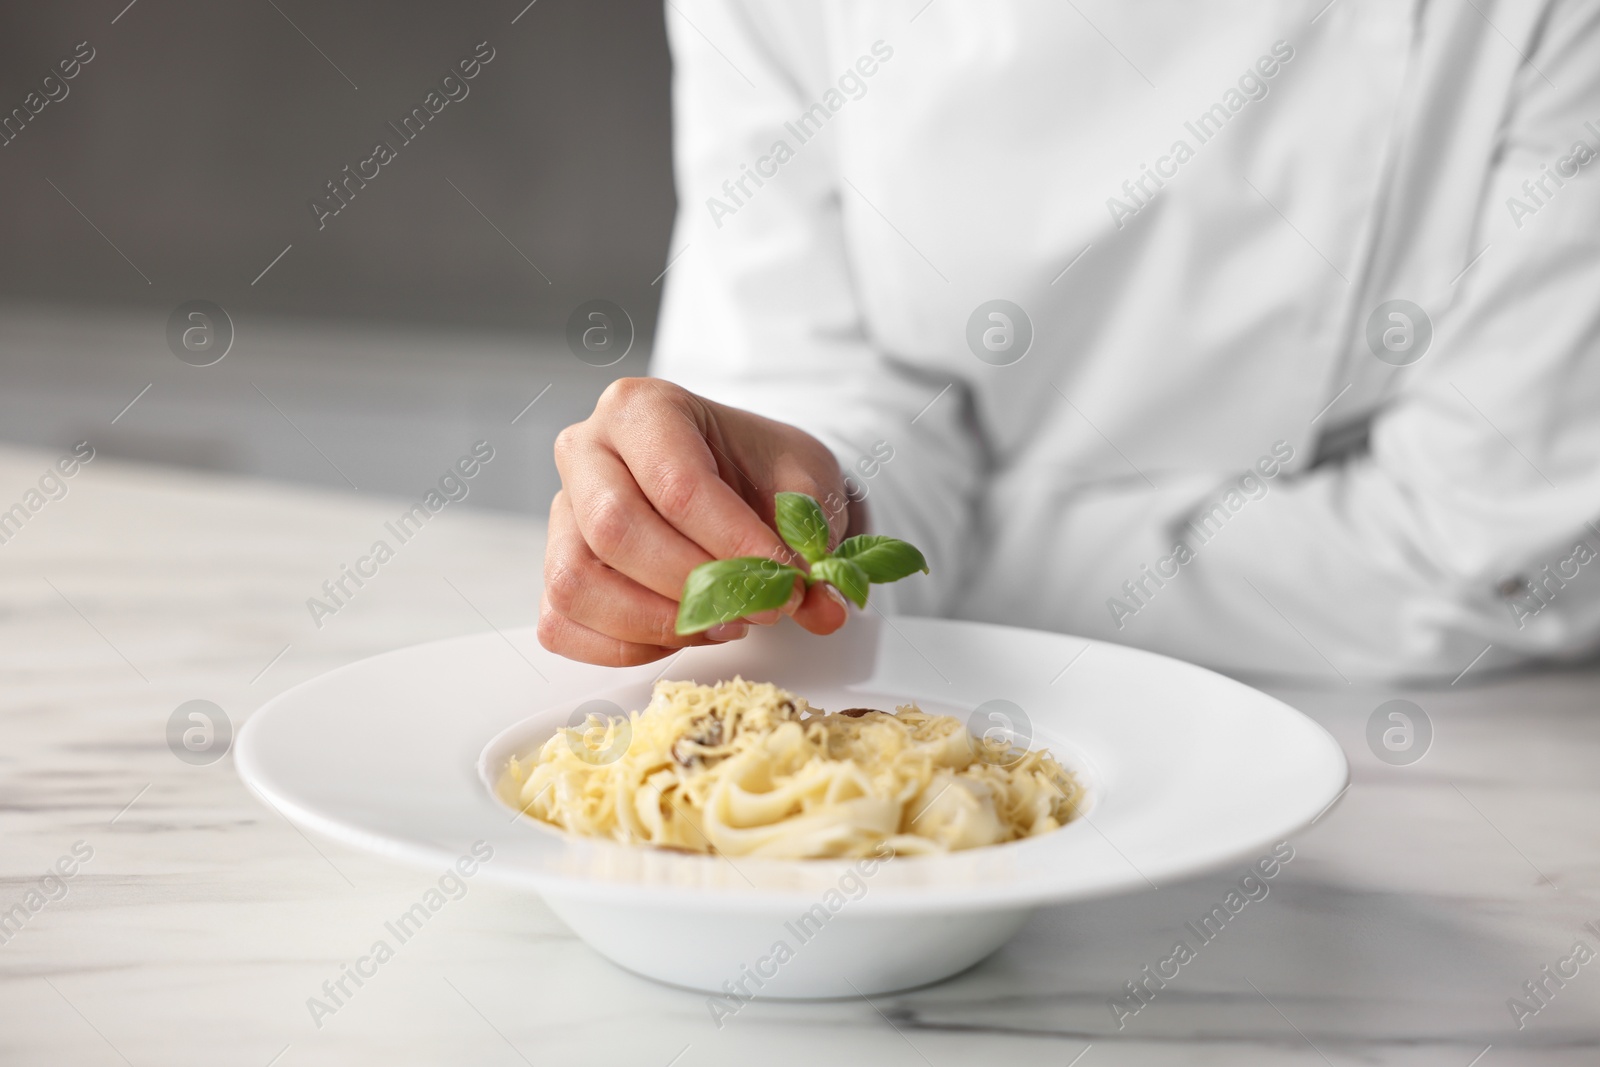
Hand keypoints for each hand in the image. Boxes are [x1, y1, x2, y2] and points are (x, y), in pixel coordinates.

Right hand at [540, 378, 855, 664]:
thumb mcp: (803, 483)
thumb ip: (810, 536)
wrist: (738, 477)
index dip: (732, 542)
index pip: (676, 482)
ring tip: (724, 624)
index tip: (784, 578)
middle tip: (758, 609)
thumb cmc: (758, 469)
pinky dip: (623, 647)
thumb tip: (822, 604)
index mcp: (642, 408)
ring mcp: (561, 514)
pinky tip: (681, 636)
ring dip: (657, 623)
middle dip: (693, 585)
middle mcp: (587, 451)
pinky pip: (563, 625)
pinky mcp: (554, 570)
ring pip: (577, 583)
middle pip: (615, 530)